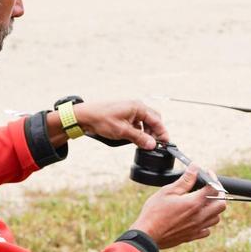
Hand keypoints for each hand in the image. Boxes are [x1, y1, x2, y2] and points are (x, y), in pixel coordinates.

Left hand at [47, 100, 168, 148]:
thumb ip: (139, 138)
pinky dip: (139, 131)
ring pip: (145, 122)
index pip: (156, 120)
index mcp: (138, 107)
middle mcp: (136, 107)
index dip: (162, 133)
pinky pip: (137, 123)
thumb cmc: (102, 120)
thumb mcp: (122, 131)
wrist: (85, 116)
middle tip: (155, 144)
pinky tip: (136, 139)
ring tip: (144, 144)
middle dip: (155, 132)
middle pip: (153, 120)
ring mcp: (130, 110)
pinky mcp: (124, 114)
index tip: (165, 143)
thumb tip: (152, 145)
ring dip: (146, 133)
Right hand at [130, 166, 225, 248]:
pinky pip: (207, 230)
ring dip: (214, 208)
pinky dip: (207, 222)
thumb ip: (184, 180)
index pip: (214, 188)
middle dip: (219, 193)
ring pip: (216, 218)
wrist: (147, 235)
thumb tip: (195, 168)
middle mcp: (199, 216)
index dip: (213, 178)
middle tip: (210, 188)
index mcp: (194, 203)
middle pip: (221, 204)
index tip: (207, 174)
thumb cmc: (154, 213)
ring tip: (204, 202)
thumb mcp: (167, 192)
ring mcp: (197, 228)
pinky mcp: (192, 236)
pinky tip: (198, 217)